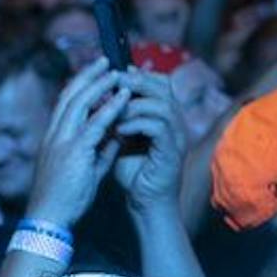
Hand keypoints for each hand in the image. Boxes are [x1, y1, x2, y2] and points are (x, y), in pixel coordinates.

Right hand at [23, 60, 129, 230]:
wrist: (49, 217)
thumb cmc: (65, 198)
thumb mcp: (86, 169)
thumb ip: (101, 150)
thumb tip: (117, 135)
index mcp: (54, 138)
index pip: (66, 104)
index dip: (81, 86)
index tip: (97, 74)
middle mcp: (54, 135)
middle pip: (69, 95)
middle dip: (88, 75)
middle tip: (106, 61)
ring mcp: (61, 141)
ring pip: (79, 103)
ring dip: (100, 85)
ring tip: (117, 72)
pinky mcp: (74, 152)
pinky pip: (93, 124)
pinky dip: (109, 108)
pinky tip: (123, 98)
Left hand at [111, 70, 187, 210]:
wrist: (144, 202)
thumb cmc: (133, 171)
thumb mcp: (122, 137)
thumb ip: (116, 117)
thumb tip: (98, 96)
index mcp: (165, 116)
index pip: (160, 83)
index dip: (139, 75)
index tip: (114, 74)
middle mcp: (176, 122)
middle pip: (164, 87)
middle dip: (136, 82)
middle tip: (113, 83)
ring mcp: (177, 136)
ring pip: (161, 105)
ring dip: (133, 105)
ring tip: (112, 111)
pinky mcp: (172, 151)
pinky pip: (157, 127)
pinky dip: (136, 124)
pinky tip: (118, 129)